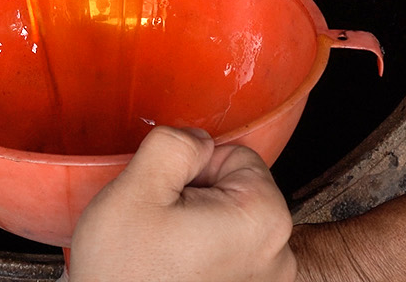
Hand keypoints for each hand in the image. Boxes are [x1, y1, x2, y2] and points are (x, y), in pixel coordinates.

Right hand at [68, 126, 295, 281]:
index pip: (237, 155)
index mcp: (265, 218)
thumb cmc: (125, 277)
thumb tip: (198, 138)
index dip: (193, 168)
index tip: (168, 197)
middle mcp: (279, 254)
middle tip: (161, 227)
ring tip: (164, 253)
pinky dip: (202, 259)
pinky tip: (173, 272)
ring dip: (197, 230)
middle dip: (196, 198)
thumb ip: (174, 145)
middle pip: (236, 191)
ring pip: (229, 224)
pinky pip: (228, 258)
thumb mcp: (136, 190)